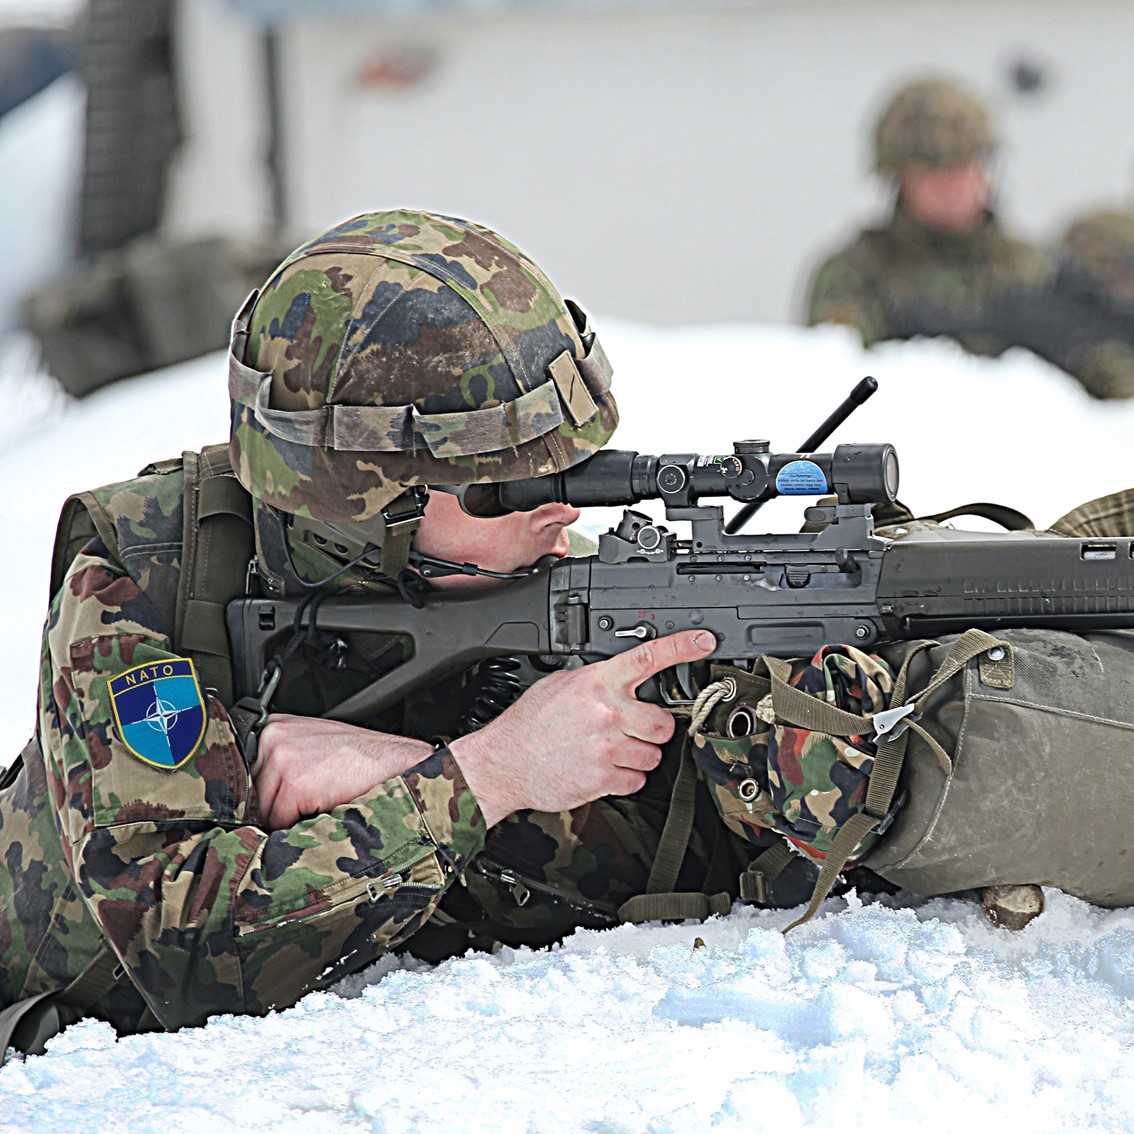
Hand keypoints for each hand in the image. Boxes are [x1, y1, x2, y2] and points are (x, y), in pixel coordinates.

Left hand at [254, 714, 432, 829]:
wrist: (393, 761)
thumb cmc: (360, 757)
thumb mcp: (312, 744)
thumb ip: (280, 757)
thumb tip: (252, 792)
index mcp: (275, 726)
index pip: (245, 772)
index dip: (263, 790)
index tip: (278, 796)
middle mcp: (273, 738)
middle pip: (253, 793)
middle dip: (276, 804)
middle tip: (310, 798)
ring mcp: (282, 759)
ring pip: (264, 810)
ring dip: (289, 816)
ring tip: (320, 799)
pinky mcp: (294, 784)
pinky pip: (281, 821)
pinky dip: (301, 823)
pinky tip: (324, 804)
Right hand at [450, 630, 715, 826]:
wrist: (505, 762)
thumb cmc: (530, 724)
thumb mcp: (560, 684)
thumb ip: (596, 680)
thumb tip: (622, 677)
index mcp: (597, 682)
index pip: (647, 658)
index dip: (681, 647)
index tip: (704, 641)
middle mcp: (606, 712)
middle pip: (663, 723)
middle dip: (652, 730)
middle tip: (631, 730)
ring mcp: (607, 747)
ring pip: (653, 756)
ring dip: (637, 757)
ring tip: (609, 751)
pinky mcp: (603, 778)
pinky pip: (636, 781)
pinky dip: (624, 779)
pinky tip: (601, 769)